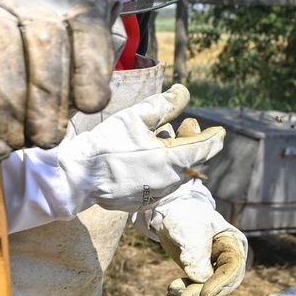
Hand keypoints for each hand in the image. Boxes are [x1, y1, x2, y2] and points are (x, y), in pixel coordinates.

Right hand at [54, 84, 225, 212]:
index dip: (214, 137)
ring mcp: (155, 195)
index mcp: (171, 160)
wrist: (76, 176)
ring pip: (175, 175)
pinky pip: (159, 187)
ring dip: (173, 159)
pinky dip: (158, 173)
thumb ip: (163, 105)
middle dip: (190, 145)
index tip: (219, 131)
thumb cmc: (104, 144)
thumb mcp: (133, 117)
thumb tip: (184, 92)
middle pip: (190, 162)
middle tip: (185, 128)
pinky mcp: (141, 203)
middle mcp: (168, 182)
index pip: (205, 148)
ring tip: (157, 143)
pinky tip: (142, 162)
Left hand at [144, 175, 247, 295]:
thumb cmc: (184, 216)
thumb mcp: (190, 232)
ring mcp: (213, 264)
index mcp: (233, 243)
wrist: (167, 211)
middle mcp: (228, 257)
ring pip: (208, 286)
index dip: (220, 284)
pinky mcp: (199, 270)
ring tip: (173, 291)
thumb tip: (200, 279)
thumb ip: (196, 254)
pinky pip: (195, 284)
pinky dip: (184, 289)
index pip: (232, 268)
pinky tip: (170, 291)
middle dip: (205, 291)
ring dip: (191, 292)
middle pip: (223, 282)